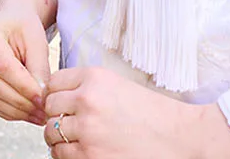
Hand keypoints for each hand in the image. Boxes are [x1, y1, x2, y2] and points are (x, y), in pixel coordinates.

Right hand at [0, 0, 56, 126]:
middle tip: (42, 113)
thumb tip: (40, 99)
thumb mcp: (37, 41)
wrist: (10, 22)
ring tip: (36, 116)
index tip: (44, 100)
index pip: (3, 66)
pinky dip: (4, 111)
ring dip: (13, 111)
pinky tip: (23, 113)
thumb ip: (39, 68)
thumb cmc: (24, 29)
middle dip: (19, 103)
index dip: (24, 87)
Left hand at [41, 66, 229, 158]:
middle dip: (56, 115)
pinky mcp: (91, 156)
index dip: (57, 93)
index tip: (62, 101)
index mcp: (95, 78)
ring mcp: (87, 130)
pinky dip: (67, 154)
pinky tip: (82, 151)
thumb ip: (88, 87)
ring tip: (76, 139)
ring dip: (59, 137)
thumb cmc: (154, 113)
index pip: (53, 82)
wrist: (181, 137)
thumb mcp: (119, 86)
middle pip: (48, 107)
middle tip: (69, 122)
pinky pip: (61, 155)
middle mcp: (87, 101)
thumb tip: (57, 96)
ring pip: (51, 133)